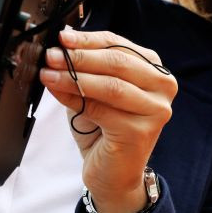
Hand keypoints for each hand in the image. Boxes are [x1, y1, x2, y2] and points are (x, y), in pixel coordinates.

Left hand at [39, 29, 177, 212]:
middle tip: (52, 55)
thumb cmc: (105, 130)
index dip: (88, 40)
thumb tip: (62, 46)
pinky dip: (74, 98)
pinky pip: (101, 108)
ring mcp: (155, 110)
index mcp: (155, 71)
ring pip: (110, 85)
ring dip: (74, 76)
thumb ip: (87, 70)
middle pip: (118, 62)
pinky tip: (56, 91)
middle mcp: (163, 87)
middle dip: (80, 57)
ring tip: (48, 73)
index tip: (62, 37)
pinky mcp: (141, 131)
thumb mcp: (96, 92)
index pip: (120, 45)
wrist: (114, 175)